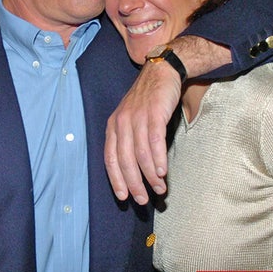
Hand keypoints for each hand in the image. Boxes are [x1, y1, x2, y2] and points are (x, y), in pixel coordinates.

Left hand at [104, 60, 181, 204]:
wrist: (161, 71)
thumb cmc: (148, 100)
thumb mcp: (131, 118)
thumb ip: (131, 141)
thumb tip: (137, 170)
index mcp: (113, 126)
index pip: (110, 158)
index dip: (116, 179)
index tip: (124, 197)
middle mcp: (121, 122)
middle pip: (124, 160)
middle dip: (133, 183)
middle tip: (143, 200)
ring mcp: (137, 117)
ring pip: (140, 154)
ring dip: (150, 176)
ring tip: (159, 189)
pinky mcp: (153, 113)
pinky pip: (154, 141)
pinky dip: (157, 159)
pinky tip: (162, 171)